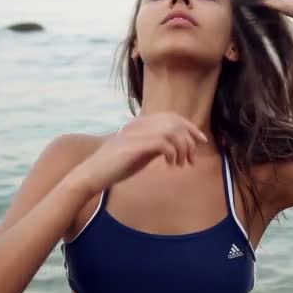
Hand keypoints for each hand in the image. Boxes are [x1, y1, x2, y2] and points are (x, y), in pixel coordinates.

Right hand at [72, 112, 208, 195]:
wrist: (91, 175)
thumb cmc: (114, 167)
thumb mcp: (140, 154)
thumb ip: (155, 147)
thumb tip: (174, 148)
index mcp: (140, 124)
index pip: (171, 117)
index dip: (189, 127)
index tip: (201, 141)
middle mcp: (138, 125)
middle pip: (174, 121)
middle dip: (189, 139)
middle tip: (192, 158)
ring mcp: (135, 133)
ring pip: (171, 131)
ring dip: (182, 148)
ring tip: (181, 164)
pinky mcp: (133, 146)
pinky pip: (162, 143)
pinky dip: (172, 153)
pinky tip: (171, 165)